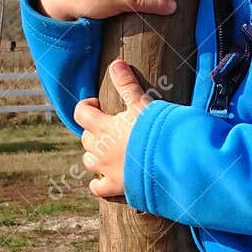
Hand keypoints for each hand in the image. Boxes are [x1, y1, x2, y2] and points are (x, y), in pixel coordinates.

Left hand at [72, 60, 155, 200]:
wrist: (170, 162)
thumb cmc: (158, 130)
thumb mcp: (143, 104)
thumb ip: (128, 85)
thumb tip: (116, 63)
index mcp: (104, 127)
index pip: (81, 114)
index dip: (87, 107)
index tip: (99, 105)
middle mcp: (100, 149)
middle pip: (85, 138)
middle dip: (93, 131)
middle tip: (110, 127)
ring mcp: (106, 170)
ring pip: (88, 162)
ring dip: (94, 155)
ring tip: (109, 151)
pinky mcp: (116, 187)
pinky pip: (97, 188)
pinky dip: (99, 183)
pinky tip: (107, 178)